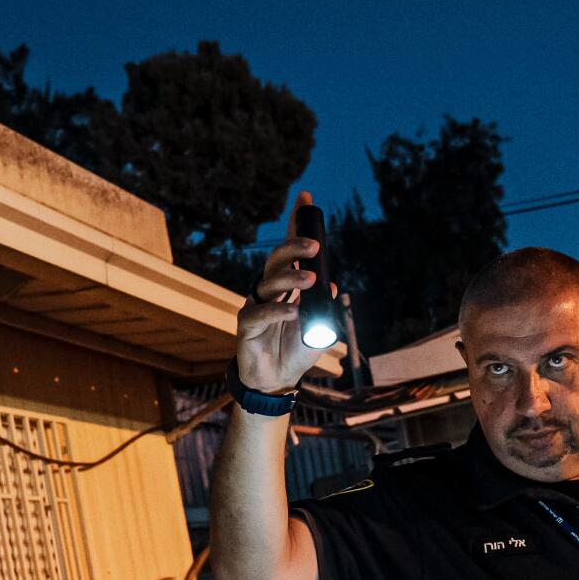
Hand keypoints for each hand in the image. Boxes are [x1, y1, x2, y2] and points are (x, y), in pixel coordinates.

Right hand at [237, 191, 340, 392]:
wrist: (277, 382)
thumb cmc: (295, 351)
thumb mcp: (319, 329)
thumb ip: (325, 310)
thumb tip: (332, 289)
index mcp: (286, 287)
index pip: (291, 251)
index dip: (296, 225)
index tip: (306, 197)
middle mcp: (269, 291)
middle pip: (276, 260)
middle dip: (294, 248)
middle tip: (315, 246)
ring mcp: (255, 306)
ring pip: (268, 281)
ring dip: (290, 277)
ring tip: (311, 280)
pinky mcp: (246, 327)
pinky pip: (259, 313)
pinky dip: (278, 310)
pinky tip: (293, 310)